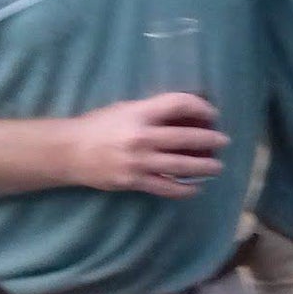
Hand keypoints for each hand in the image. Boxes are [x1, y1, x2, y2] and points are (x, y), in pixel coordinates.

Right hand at [63, 92, 228, 198]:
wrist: (68, 151)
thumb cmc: (98, 126)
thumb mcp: (124, 109)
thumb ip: (151, 111)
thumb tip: (183, 114)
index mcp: (140, 113)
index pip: (179, 104)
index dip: (200, 107)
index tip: (212, 113)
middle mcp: (142, 137)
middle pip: (186, 138)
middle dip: (210, 140)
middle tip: (224, 141)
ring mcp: (138, 161)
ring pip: (181, 165)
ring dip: (204, 167)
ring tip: (217, 167)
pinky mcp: (133, 181)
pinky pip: (165, 187)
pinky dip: (183, 189)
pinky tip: (195, 188)